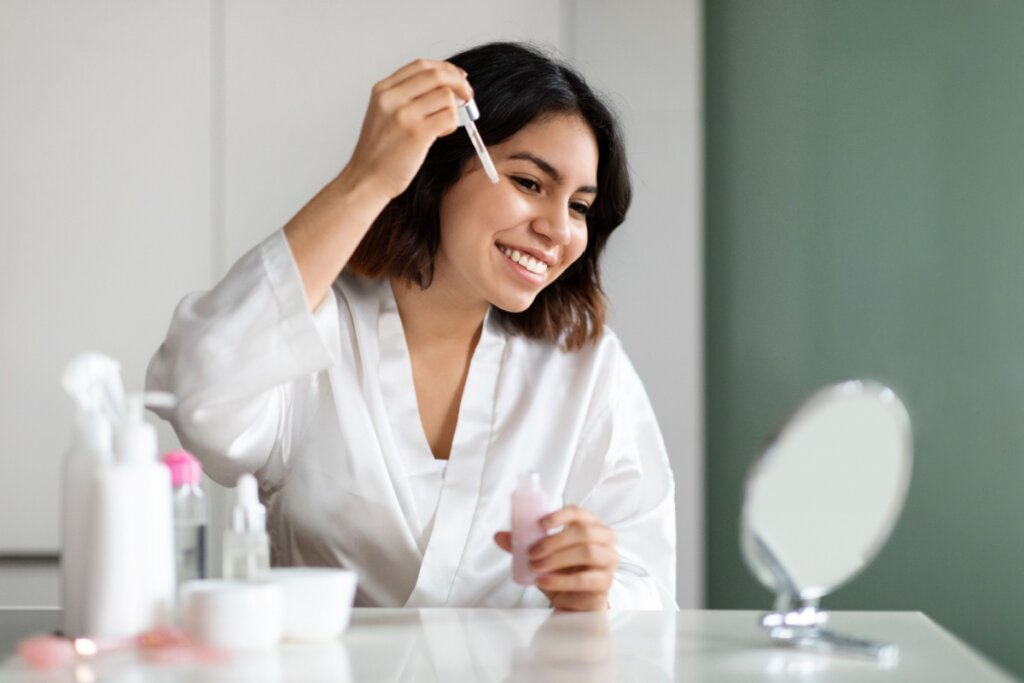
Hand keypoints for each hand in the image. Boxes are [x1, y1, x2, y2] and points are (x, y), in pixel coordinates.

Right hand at [342, 58, 472, 200]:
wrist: (366, 179)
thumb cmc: (379, 152)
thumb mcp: (383, 114)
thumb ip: (406, 97)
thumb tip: (445, 86)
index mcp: (383, 90)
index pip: (421, 65)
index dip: (446, 68)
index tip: (458, 77)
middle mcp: (392, 98)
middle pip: (437, 76)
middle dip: (459, 83)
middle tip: (468, 96)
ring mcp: (404, 115)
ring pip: (446, 97)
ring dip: (454, 110)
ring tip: (443, 125)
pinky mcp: (417, 134)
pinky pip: (450, 117)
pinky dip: (452, 124)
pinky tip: (441, 133)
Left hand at [494, 505, 617, 610]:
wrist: (574, 603)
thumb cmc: (562, 572)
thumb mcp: (542, 556)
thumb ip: (523, 545)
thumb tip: (499, 536)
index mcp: (590, 525)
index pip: (579, 513)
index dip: (561, 515)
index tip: (541, 523)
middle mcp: (604, 540)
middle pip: (583, 532)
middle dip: (554, 541)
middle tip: (532, 552)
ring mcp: (608, 560)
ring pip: (587, 552)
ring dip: (557, 558)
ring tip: (536, 567)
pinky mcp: (605, 582)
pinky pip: (584, 579)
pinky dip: (561, 580)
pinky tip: (544, 581)